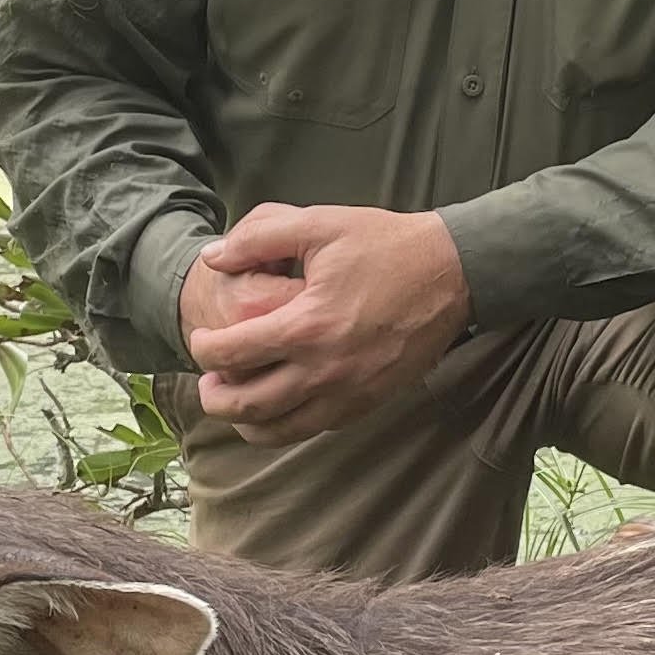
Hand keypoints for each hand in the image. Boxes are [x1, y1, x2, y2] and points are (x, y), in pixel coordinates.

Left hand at [184, 205, 471, 442]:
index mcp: (306, 326)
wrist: (453, 272)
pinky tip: (279, 406)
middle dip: (215, 398)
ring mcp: (349, 393)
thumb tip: (212, 257)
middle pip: (248, 406)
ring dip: (246, 422)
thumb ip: (258, 238)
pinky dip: (286, 425)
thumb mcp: (320, 224)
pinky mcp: (368, 402)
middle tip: (207, 382)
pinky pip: (315, 429)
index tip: (201, 340)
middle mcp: (324, 371)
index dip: (203, 350)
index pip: (231, 355)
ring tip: (235, 403)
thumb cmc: (385, 244)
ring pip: (280, 430)